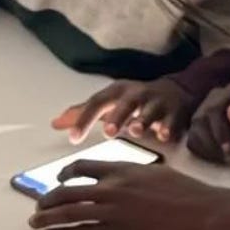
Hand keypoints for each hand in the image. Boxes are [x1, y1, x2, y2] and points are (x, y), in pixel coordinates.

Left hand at [27, 160, 226, 229]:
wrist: (200, 209)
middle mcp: (113, 186)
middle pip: (69, 190)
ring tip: (35, 224)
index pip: (84, 167)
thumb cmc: (186, 192)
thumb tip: (128, 178)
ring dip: (48, 218)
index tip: (58, 180)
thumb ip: (135, 174)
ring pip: (70, 212)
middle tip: (38, 207)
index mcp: (122, 168)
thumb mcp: (157, 172)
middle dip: (47, 199)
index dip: (65, 174)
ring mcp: (114, 209)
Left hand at [53, 79, 195, 143]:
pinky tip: (163, 137)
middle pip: (125, 103)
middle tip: (108, 132)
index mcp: (117, 92)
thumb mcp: (108, 102)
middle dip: (117, 116)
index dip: (84, 119)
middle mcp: (136, 95)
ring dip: (143, 120)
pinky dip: (167, 127)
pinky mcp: (174, 113)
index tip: (73, 138)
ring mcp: (157, 103)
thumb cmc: (133, 101)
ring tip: (136, 132)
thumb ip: (83, 113)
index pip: (97, 103)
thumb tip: (54, 123)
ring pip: (150, 110)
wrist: (174, 91)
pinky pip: (171, 120)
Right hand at [186, 81, 229, 167]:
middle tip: (228, 159)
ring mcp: (207, 108)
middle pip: (200, 120)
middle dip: (212, 144)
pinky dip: (202, 151)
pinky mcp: (201, 123)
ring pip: (194, 130)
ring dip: (207, 149)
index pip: (215, 110)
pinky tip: (217, 158)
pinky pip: (192, 139)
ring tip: (225, 160)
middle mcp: (218, 95)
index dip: (219, 132)